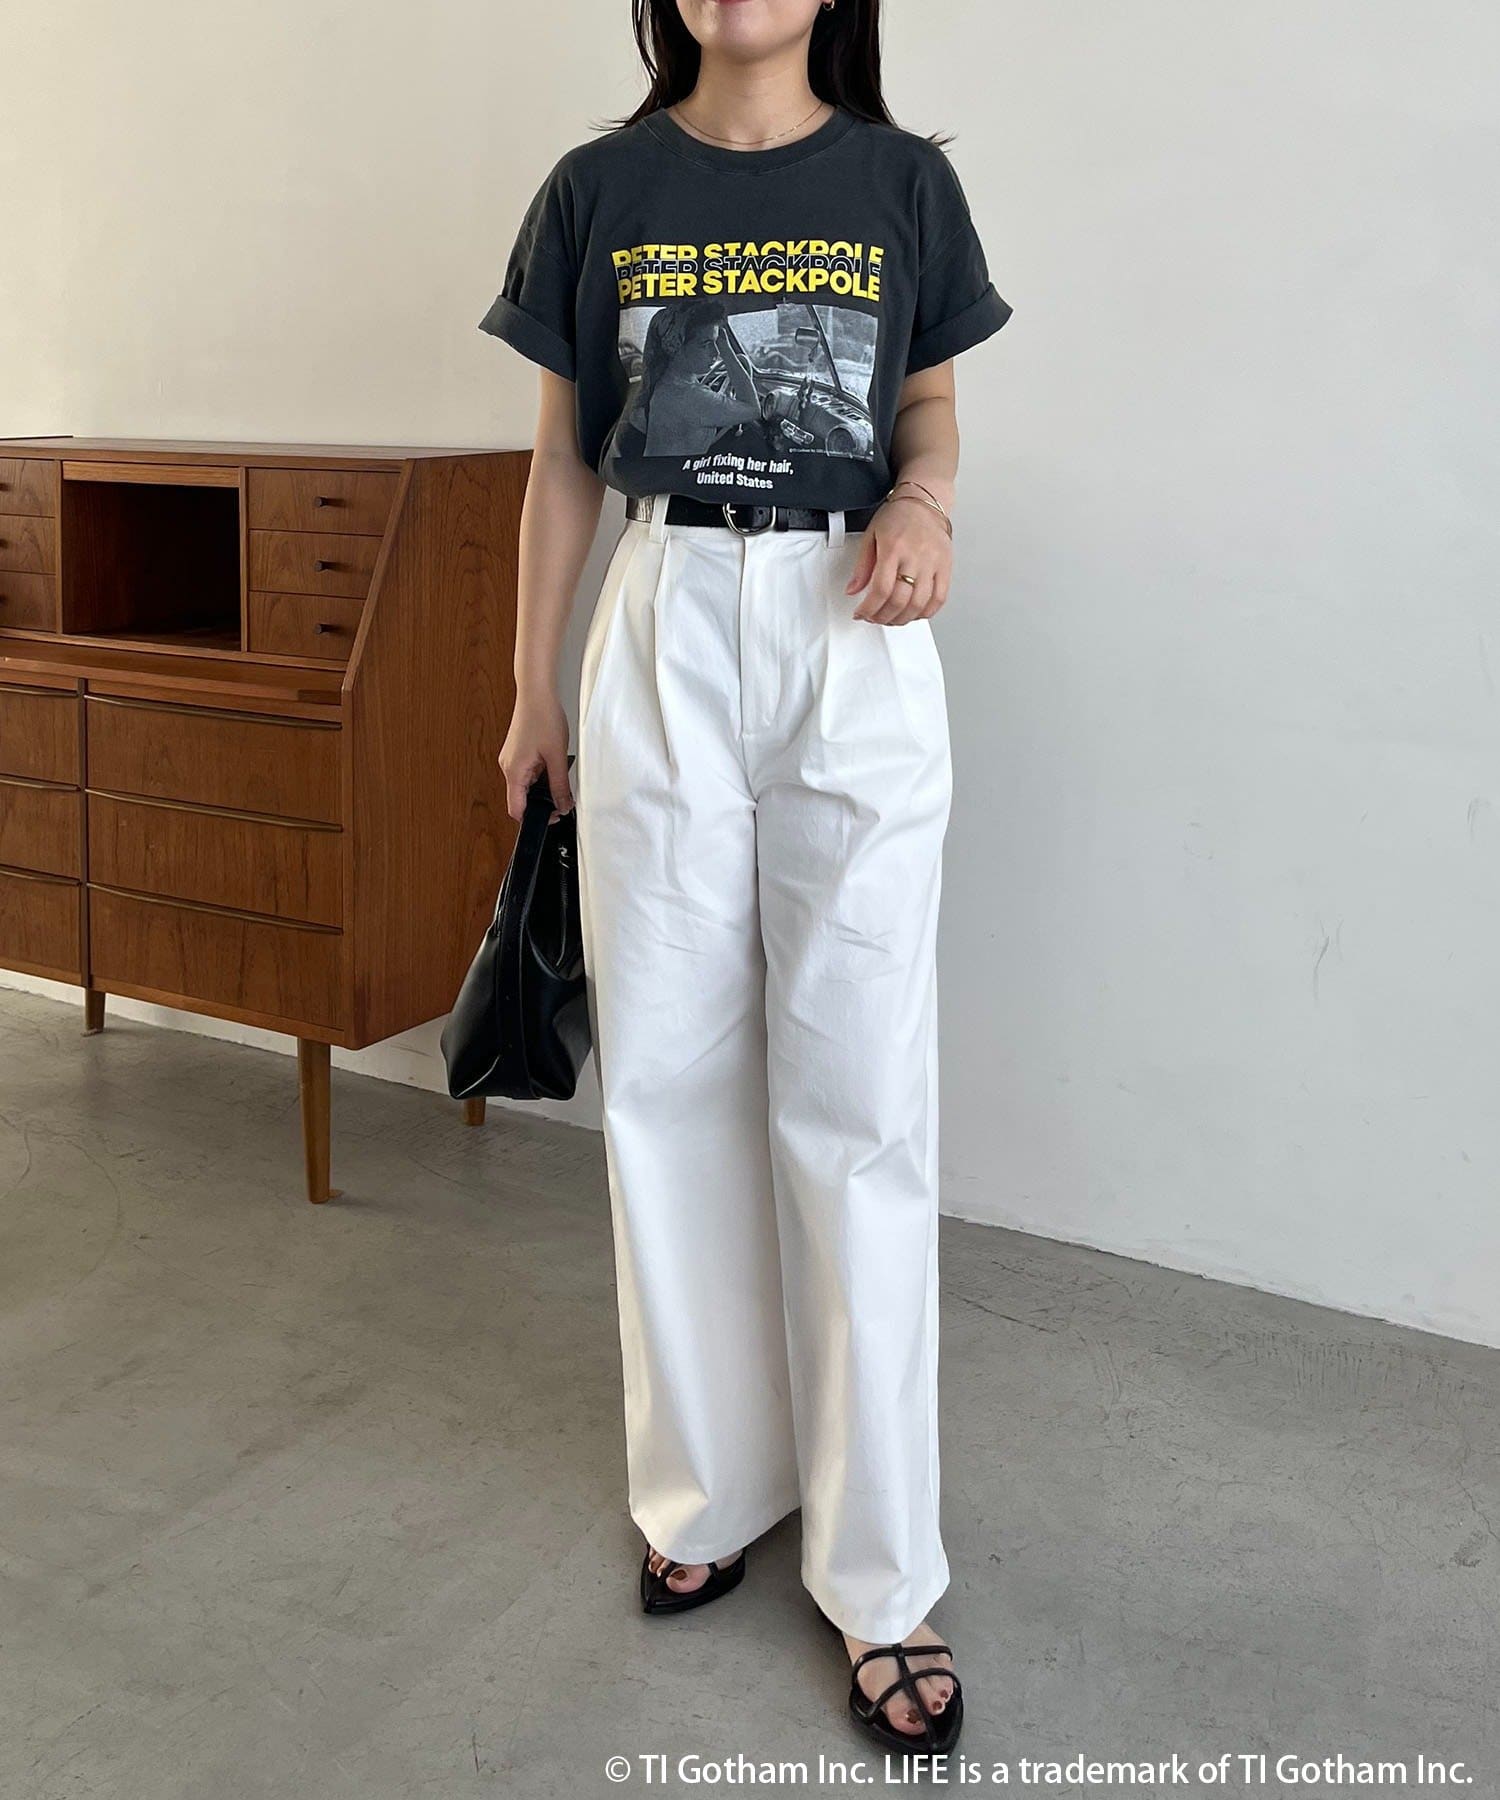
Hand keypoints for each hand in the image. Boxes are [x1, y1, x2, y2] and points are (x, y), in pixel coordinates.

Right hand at [499, 688, 572, 822]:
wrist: (536, 693)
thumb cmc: (543, 718)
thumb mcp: (557, 757)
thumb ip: (560, 785)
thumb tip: (563, 805)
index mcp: (514, 771)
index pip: (516, 809)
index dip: (535, 818)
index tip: (553, 816)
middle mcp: (508, 767)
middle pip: (521, 798)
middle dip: (542, 801)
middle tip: (562, 796)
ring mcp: (510, 759)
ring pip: (526, 785)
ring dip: (542, 786)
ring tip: (558, 773)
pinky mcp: (516, 752)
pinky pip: (526, 772)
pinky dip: (539, 774)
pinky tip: (551, 763)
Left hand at [845, 495, 951, 625]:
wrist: (923, 502)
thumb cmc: (897, 516)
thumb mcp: (871, 536)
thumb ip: (862, 566)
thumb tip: (853, 589)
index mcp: (893, 548)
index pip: (881, 589)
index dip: (869, 609)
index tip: (861, 613)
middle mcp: (915, 556)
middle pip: (900, 600)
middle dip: (883, 617)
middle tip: (875, 618)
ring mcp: (932, 563)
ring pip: (919, 604)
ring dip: (902, 619)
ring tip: (891, 618)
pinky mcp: (945, 567)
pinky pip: (939, 598)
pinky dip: (925, 612)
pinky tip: (913, 613)